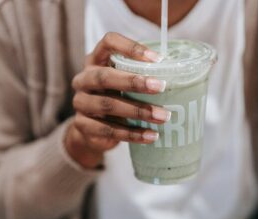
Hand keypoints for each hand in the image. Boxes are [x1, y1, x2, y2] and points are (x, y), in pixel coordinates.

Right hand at [65, 32, 170, 168]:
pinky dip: (132, 134)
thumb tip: (177, 78)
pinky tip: (151, 136)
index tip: (157, 59)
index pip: (108, 43)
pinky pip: (108, 130)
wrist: (92, 130)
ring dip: (138, 111)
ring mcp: (81, 103)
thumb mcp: (123, 85)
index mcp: (96, 61)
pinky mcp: (83, 125)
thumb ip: (138, 78)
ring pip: (107, 105)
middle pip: (105, 76)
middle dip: (134, 82)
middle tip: (160, 87)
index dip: (131, 48)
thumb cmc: (115, 99)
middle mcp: (84, 79)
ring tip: (162, 117)